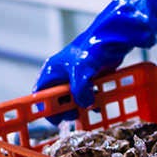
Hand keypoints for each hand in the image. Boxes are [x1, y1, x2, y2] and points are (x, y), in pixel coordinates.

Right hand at [34, 0, 156, 121]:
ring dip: (79, 107)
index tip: (59, 120)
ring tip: (87, 112)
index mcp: (52, 71)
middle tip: (76, 116)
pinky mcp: (90, 77)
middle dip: (65, 110)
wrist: (116, 36)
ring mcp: (76, 75)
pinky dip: (91, 101)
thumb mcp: (83, 72)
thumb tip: (85, 105)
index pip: (40, 95)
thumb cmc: (95, 48)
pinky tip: (98, 106)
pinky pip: (87, 94)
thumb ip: (80, 91)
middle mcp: (61, 73)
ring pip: (72, 98)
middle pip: (56, 99)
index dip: (46, 109)